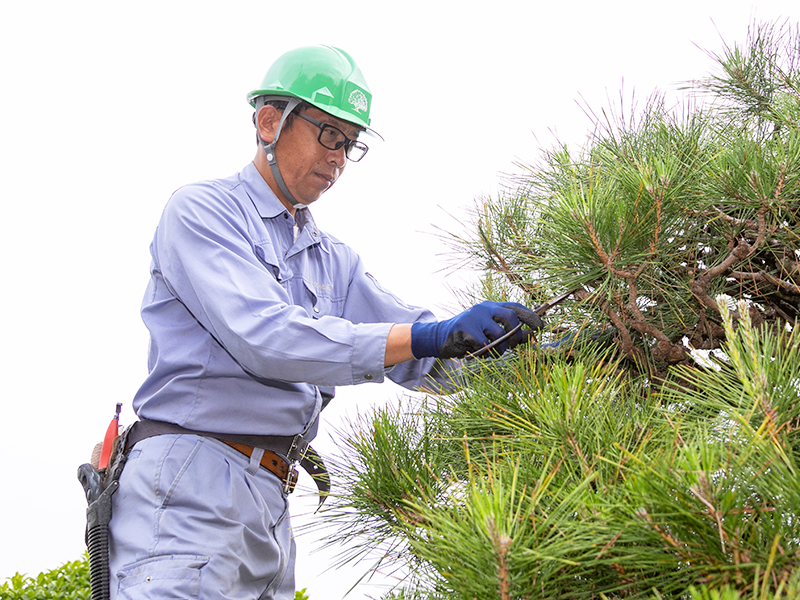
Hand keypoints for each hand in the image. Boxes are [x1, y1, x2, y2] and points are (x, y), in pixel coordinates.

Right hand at [410, 301, 543, 358]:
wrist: (440, 337)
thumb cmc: (468, 336)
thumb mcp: (488, 331)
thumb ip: (506, 332)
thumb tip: (527, 337)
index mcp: (491, 307)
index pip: (515, 307)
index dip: (531, 316)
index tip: (541, 326)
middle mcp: (484, 308)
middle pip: (510, 316)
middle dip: (516, 334)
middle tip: (513, 346)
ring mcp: (474, 316)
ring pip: (499, 334)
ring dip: (500, 349)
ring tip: (491, 353)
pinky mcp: (464, 327)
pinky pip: (483, 343)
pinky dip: (484, 351)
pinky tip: (477, 352)